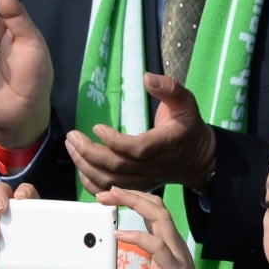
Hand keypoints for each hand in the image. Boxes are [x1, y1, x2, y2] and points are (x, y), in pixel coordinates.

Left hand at [65, 73, 216, 194]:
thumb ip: (169, 88)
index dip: (113, 141)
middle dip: (88, 152)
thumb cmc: (188, 126)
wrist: (197, 159)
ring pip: (109, 181)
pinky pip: (110, 190)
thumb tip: (146, 77)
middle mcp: (153, 166)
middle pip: (116, 167)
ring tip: (71, 147)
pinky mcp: (137, 187)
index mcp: (164, 144)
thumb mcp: (186, 102)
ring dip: (85, 166)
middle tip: (72, 136)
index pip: (135, 149)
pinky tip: (80, 166)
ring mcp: (144, 180)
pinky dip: (91, 182)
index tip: (96, 127)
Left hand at [78, 187, 209, 268]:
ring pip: (160, 218)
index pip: (151, 214)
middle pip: (156, 208)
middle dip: (131, 195)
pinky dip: (138, 237)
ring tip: (114, 198)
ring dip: (136, 204)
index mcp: (165, 248)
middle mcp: (172, 246)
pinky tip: (119, 235)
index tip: (110, 196)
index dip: (133, 200)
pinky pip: (158, 247)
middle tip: (106, 191)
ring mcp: (176, 256)